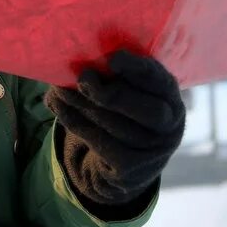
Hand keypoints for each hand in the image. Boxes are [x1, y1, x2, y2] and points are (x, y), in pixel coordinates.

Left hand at [44, 50, 184, 208]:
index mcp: (170, 96)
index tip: (113, 59)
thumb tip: (76, 59)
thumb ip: (113, 74)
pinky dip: (73, 120)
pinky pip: (98, 140)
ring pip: (115, 125)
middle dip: (113, 94)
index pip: (160, 81)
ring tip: (59, 88)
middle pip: (148, 111)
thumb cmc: (122, 110)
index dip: (138, 69)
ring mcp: (152, 150)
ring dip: (82, 103)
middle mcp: (169, 124)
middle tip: (84, 78)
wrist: (125, 161)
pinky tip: (57, 105)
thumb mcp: (127, 89)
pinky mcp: (130, 167)